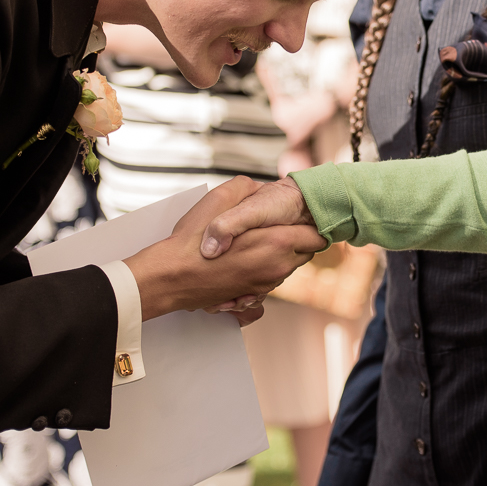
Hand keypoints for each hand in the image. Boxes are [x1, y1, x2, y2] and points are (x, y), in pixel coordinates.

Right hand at [123, 176, 321, 319]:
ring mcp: (265, 285)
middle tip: (274, 227)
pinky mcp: (251, 296)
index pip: (316, 237)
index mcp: (277, 242)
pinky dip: (261, 272)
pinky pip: (268, 283)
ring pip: (286, 268)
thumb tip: (260, 189)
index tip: (297, 217)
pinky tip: (242, 262)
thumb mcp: (219, 200)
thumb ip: (245, 189)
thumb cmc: (192, 240)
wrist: (169, 278)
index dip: (309, 225)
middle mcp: (277, 267)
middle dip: (294, 240)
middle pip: (304, 254)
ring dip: (277, 256)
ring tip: (253, 243)